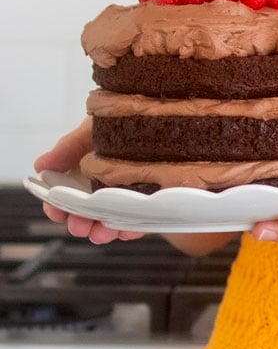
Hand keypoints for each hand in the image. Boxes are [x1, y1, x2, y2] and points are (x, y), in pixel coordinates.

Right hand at [34, 120, 144, 245]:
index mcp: (84, 172)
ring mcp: (127, 195)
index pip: (65, 195)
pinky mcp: (151, 202)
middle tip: (79, 227)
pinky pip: (140, 219)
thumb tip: (40, 166)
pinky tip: (128, 229)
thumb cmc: (124, 120)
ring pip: (111, 219)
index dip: (57, 206)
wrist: (165, 115)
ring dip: (103, 229)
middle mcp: (104, 187)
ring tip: (101, 233)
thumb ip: (68, 147)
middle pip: (87, 212)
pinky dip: (132, 227)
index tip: (55, 212)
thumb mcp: (93, 129)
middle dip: (80, 222)